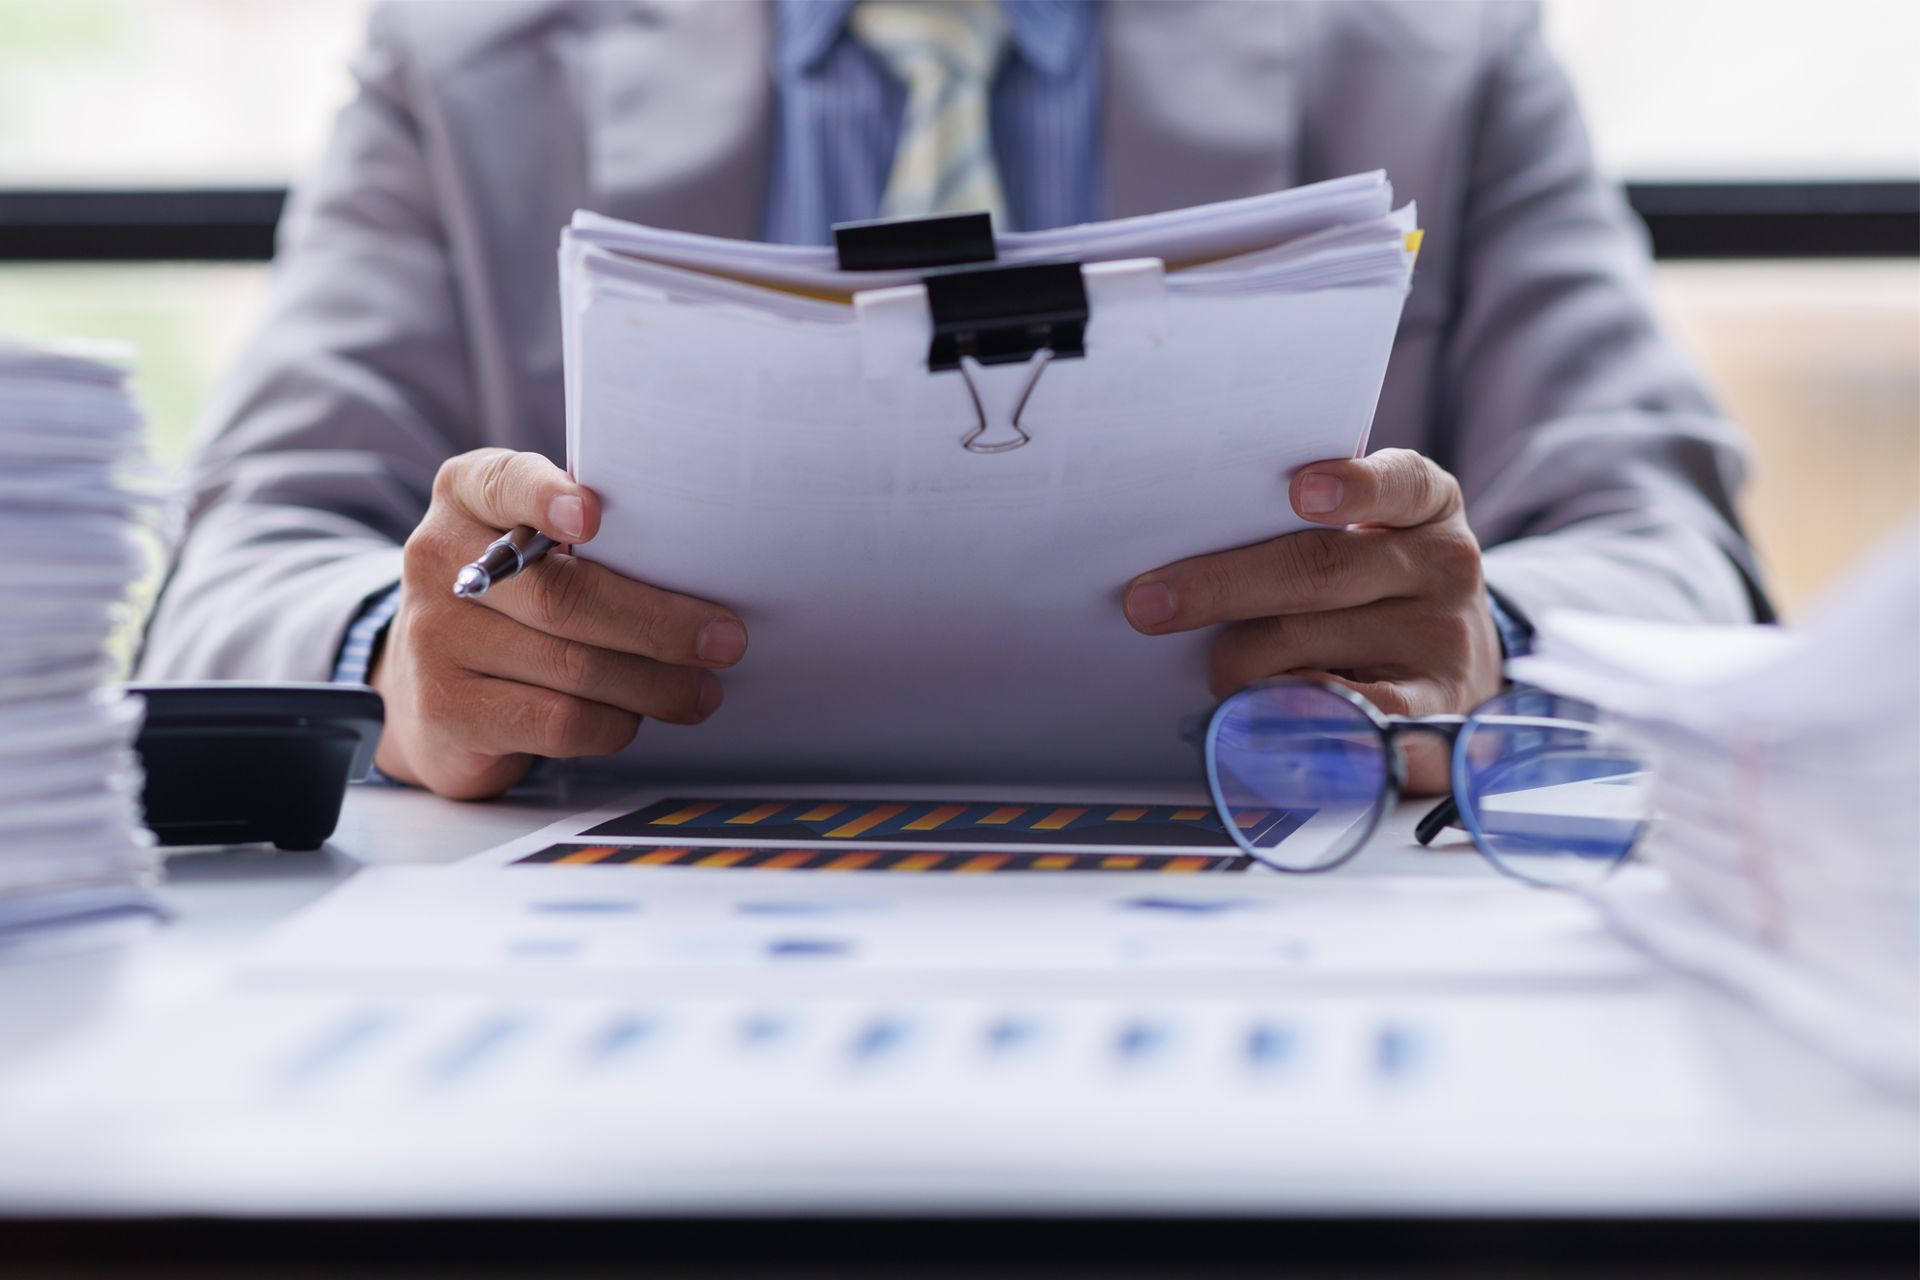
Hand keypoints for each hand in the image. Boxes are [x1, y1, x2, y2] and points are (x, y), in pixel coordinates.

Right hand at [369, 448, 746, 799]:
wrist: (431, 689)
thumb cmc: (516, 604)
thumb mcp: (536, 548)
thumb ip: (593, 540)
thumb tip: (702, 570)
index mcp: (466, 495)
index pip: (503, 483)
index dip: (547, 497)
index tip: (593, 515)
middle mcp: (438, 558)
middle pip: (564, 595)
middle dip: (659, 623)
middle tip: (724, 641)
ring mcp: (434, 637)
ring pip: (574, 667)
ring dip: (655, 684)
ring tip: (699, 690)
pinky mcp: (447, 711)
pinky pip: (558, 720)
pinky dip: (613, 723)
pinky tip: (632, 716)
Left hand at [1124, 448, 1503, 792]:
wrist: (1456, 668)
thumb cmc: (1377, 589)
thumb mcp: (1370, 538)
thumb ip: (1308, 528)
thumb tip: (1196, 548)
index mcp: (1426, 506)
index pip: (1400, 482)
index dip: (1352, 487)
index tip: (1299, 490)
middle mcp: (1444, 567)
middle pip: (1324, 570)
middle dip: (1224, 585)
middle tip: (1148, 604)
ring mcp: (1444, 643)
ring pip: (1312, 645)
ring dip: (1241, 661)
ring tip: (1217, 671)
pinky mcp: (1436, 715)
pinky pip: (1352, 718)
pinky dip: (1292, 715)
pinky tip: (1257, 718)